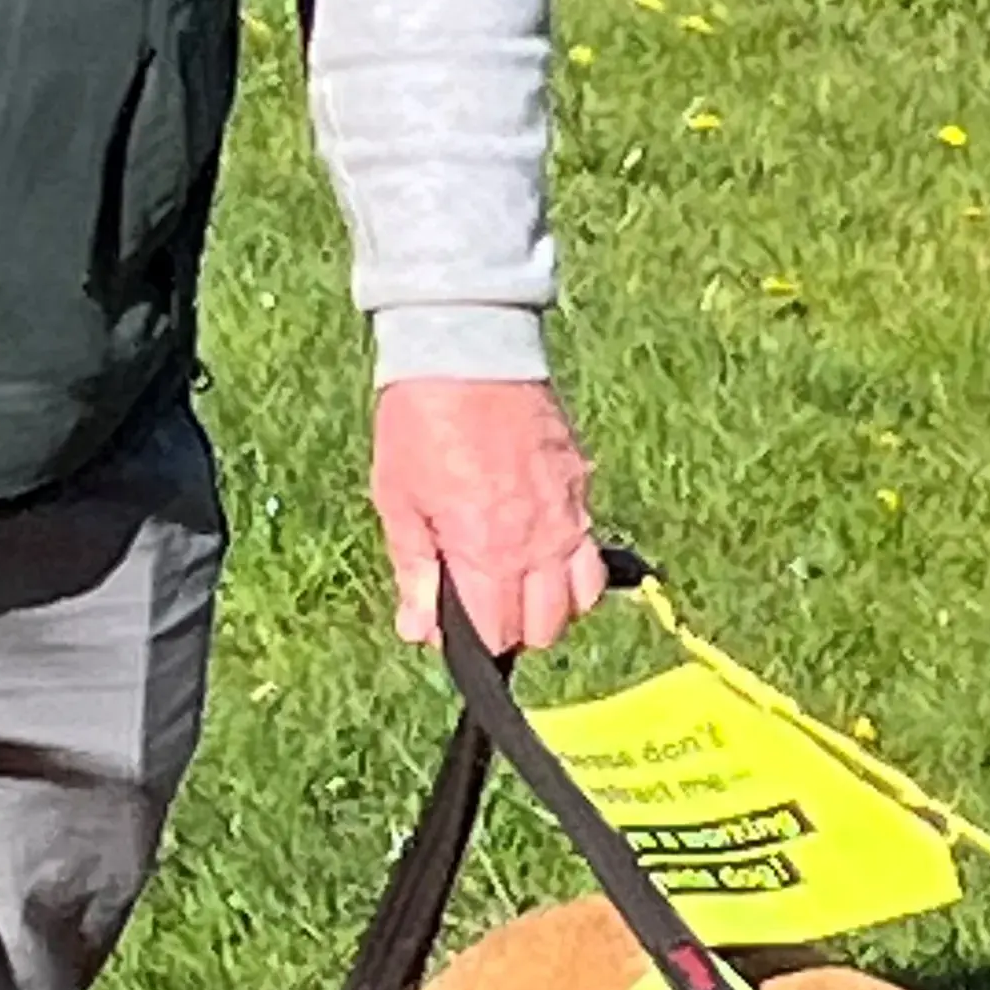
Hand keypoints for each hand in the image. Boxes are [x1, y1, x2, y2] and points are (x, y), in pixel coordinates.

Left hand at [371, 375, 602, 655]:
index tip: (453, 622)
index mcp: (488, 551)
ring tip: (520, 583)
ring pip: (581, 597)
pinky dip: (573, 564)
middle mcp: (538, 542)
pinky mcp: (581, 483)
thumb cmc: (421, 422)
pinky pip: (591, 548)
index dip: (474, 641)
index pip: (499, 634)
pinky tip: (543, 548)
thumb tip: (420, 632)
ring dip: (553, 604)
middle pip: (546, 626)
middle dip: (515, 629)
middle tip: (485, 602)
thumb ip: (414, 571)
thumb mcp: (398, 500)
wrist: (467, 348)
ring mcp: (568, 513)